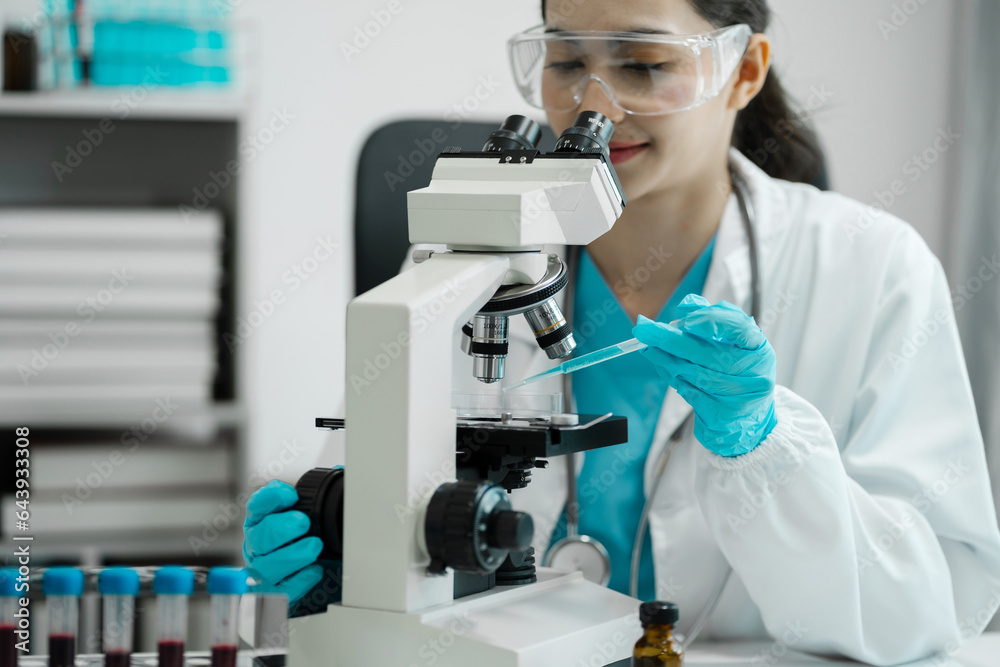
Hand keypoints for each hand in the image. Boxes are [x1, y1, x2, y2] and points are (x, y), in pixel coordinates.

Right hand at [243, 480, 323, 603]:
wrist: (314, 578)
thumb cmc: (306, 540)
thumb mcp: (310, 513)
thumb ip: (322, 493)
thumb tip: (341, 471)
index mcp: (264, 520)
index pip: (258, 505)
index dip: (270, 498)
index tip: (291, 495)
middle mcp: (258, 545)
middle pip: (259, 536)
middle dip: (280, 528)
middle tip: (303, 523)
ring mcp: (264, 570)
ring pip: (267, 565)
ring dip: (292, 555)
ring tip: (314, 547)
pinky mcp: (276, 593)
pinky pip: (282, 590)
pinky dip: (299, 580)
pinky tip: (315, 570)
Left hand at [633, 295, 776, 456]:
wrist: (749, 415)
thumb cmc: (740, 368)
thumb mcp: (736, 342)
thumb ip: (714, 318)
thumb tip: (686, 306)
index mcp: (759, 349)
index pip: (738, 329)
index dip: (710, 322)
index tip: (682, 320)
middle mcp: (753, 373)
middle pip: (707, 353)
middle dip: (670, 339)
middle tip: (644, 328)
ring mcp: (738, 396)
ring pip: (693, 373)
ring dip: (665, 358)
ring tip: (647, 346)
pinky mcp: (721, 413)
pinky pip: (688, 391)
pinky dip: (671, 376)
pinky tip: (660, 364)